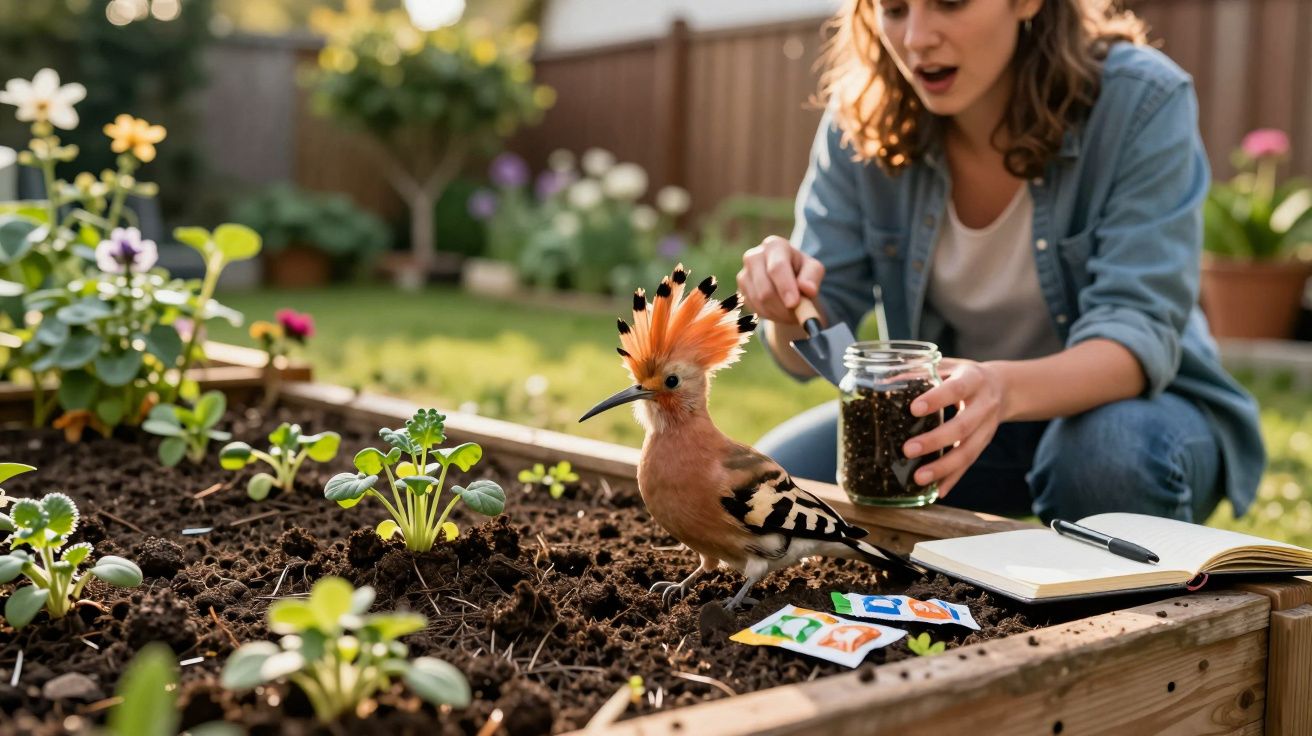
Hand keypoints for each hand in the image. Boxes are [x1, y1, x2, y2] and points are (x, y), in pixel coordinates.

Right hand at [737, 236, 825, 323]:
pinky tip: (778, 309)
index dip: (785, 287)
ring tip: (791, 310)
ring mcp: (744, 273)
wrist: (786, 281)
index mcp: (774, 245)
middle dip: (782, 306)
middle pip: (765, 288)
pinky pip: (754, 308)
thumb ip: (812, 277)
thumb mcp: (813, 270)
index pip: (777, 267)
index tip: (794, 303)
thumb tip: (808, 289)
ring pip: (759, 301)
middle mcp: (754, 256)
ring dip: (778, 312)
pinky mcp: (740, 290)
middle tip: (798, 315)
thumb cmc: (801, 272)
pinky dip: (769, 314)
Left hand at [901, 359, 1008, 496]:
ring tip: (918, 478)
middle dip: (935, 440)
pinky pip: (969, 464)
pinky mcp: (984, 444)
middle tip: (907, 450)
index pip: (956, 389)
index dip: (937, 399)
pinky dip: (953, 479)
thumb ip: (920, 372)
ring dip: (943, 468)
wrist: (1003, 387)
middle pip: (963, 426)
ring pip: (968, 451)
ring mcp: (987, 428)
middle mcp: (984, 405)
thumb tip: (883, 383)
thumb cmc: (963, 375)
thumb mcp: (947, 366)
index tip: (914, 408)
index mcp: (973, 379)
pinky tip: (937, 491)